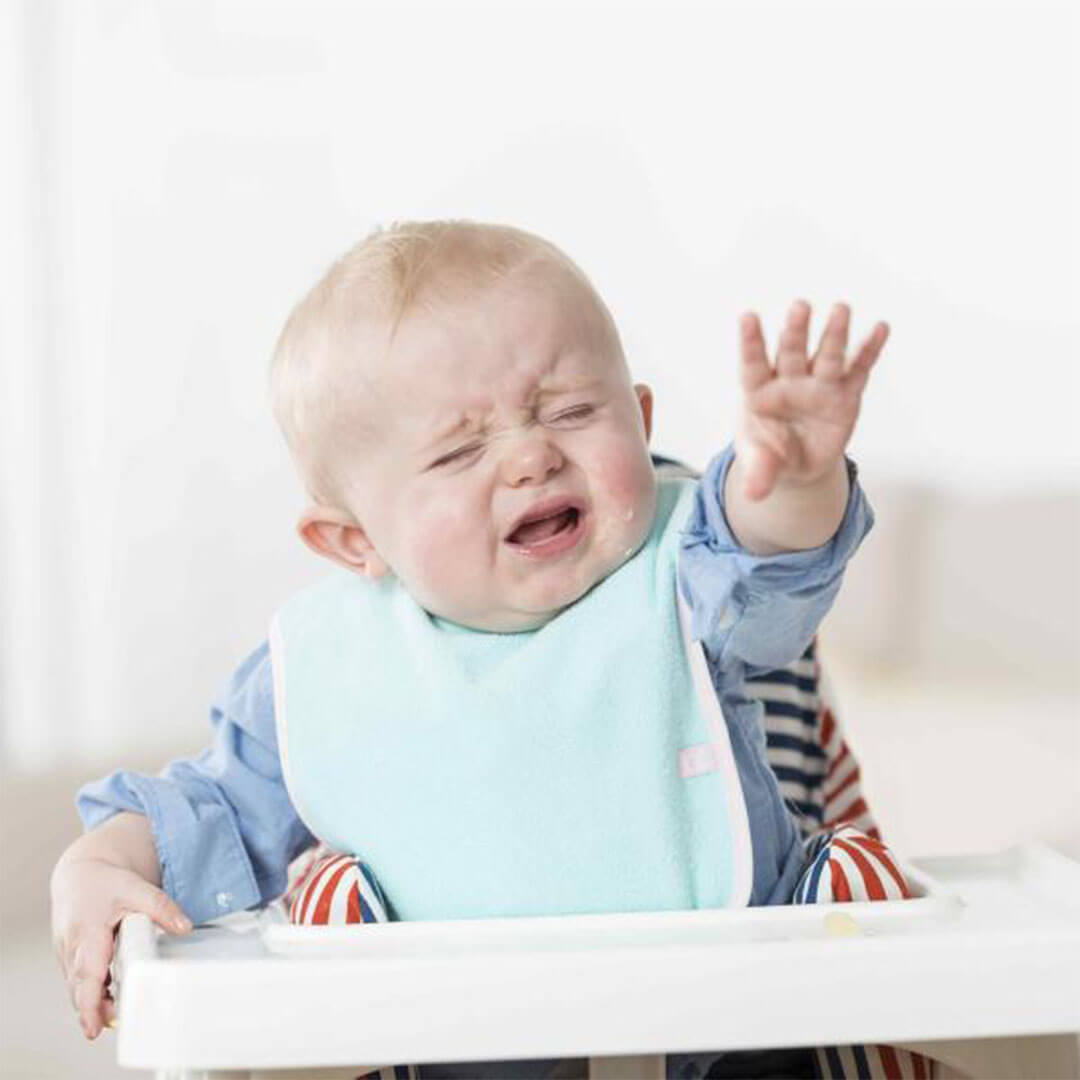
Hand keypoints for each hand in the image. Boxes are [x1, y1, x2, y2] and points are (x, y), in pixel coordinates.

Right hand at [50, 852, 190, 1039]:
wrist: (81, 871)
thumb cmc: (105, 882)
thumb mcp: (137, 888)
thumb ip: (161, 908)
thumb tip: (184, 927)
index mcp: (87, 931)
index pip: (87, 973)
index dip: (90, 1002)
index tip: (94, 1026)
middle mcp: (72, 946)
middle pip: (79, 987)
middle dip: (93, 1009)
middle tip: (111, 1024)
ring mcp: (67, 953)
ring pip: (76, 987)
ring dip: (92, 1003)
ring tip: (114, 1014)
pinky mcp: (69, 956)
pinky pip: (77, 980)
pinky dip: (91, 990)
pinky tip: (109, 997)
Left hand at [736, 300, 888, 499]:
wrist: (797, 464)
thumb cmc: (770, 455)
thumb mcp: (762, 466)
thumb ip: (759, 474)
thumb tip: (753, 494)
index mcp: (758, 393)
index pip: (752, 364)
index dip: (750, 342)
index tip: (746, 316)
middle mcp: (789, 383)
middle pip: (791, 352)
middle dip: (795, 331)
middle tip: (799, 307)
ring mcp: (818, 387)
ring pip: (826, 356)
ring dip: (833, 334)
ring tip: (840, 309)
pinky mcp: (845, 396)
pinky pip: (858, 370)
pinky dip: (868, 350)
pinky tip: (880, 328)